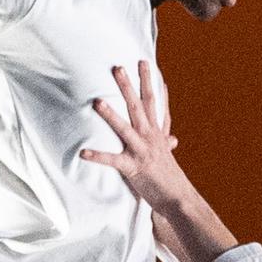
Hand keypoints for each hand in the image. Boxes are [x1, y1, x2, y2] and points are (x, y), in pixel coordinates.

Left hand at [79, 62, 240, 261]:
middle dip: (128, 86)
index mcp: (157, 133)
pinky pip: (112, 161)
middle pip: (139, 106)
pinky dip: (97, 157)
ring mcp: (142, 151)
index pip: (155, 102)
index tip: (145, 63)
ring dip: (110, 115)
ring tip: (97, 101)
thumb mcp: (169, 157)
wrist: (178, 199)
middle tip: (118, 67)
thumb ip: (167, 144)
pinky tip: (82, 153)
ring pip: (125, 127)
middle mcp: (150, 137)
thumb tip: (174, 138)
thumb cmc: (170, 178)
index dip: (151, 82)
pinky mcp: (133, 167)